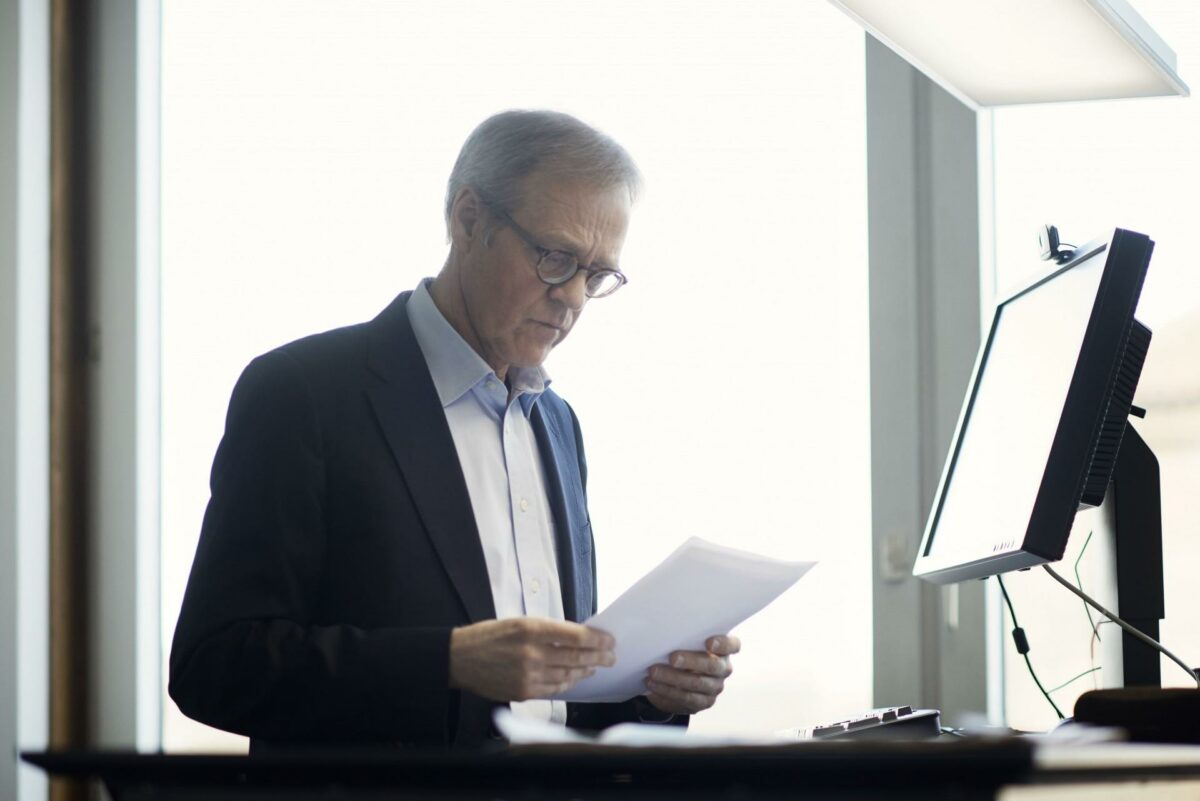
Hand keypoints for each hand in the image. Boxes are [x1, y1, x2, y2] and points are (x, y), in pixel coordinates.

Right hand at [449, 618, 615, 701]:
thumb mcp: (518, 622)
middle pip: (576, 657)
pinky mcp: (524, 692)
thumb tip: (577, 637)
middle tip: (611, 656)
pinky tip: (574, 677)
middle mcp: (532, 653)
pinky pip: (554, 688)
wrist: (459, 658)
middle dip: (598, 657)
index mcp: (531, 629)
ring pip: (568, 674)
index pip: (575, 636)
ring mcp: (528, 675)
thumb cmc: (488, 636)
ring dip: (585, 670)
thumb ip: (547, 630)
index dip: (597, 639)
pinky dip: (567, 682)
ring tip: (594, 666)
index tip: (609, 640)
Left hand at [643, 634, 739, 714]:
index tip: (709, 642)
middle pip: (713, 666)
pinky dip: (667, 690)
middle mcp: (723, 668)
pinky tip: (653, 684)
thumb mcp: (685, 642)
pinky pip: (686, 698)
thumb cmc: (682, 650)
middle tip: (672, 658)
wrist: (676, 678)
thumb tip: (662, 633)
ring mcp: (715, 687)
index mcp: (723, 649)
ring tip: (654, 672)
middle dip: (691, 661)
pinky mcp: (703, 702)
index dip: (723, 644)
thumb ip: (683, 637)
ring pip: (697, 683)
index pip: (732, 645)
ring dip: (673, 678)